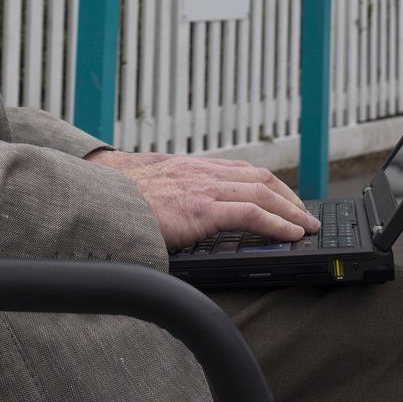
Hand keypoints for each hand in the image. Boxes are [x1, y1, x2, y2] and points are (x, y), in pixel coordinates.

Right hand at [85, 149, 320, 250]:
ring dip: (290, 210)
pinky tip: (291, 234)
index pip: (241, 170)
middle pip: (258, 177)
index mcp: (190, 167)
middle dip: (287, 196)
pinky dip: (277, 223)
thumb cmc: (117, 200)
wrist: (96, 199)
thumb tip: (175, 215)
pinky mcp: (201, 207)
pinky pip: (251, 213)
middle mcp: (200, 171)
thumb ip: (169, 197)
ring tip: (306, 226)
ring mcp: (202, 187)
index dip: (268, 184)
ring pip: (262, 192)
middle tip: (305, 215)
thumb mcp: (150, 191)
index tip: (284, 198)